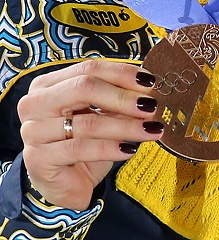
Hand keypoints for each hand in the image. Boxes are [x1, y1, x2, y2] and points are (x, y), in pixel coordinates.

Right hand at [18, 60, 163, 209]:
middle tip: (151, 105)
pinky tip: (130, 149)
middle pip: (84, 88)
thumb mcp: (101, 115)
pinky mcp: (37, 159)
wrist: (66, 184)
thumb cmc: (83, 143)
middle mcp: (34, 103)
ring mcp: (32, 131)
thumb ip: (118, 99)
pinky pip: (81, 149)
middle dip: (123, 97)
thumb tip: (148, 86)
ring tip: (151, 129)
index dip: (121, 73)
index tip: (149, 81)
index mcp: (48, 84)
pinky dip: (110, 148)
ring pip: (87, 122)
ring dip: (125, 126)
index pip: (88, 69)